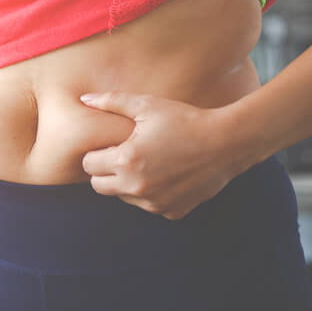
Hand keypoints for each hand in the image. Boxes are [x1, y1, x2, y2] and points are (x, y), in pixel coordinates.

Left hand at [79, 91, 247, 220]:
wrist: (228, 142)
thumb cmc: (184, 119)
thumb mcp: (146, 106)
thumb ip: (111, 102)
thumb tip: (84, 98)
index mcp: (126, 161)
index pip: (88, 165)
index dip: (96, 153)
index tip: (111, 145)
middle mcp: (137, 187)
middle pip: (99, 186)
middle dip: (105, 171)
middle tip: (124, 154)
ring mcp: (155, 203)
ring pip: (123, 197)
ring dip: (127, 183)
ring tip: (148, 162)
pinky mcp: (172, 212)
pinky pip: (148, 206)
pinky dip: (151, 194)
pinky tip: (166, 175)